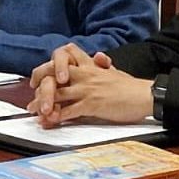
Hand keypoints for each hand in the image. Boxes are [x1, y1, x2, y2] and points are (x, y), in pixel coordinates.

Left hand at [26, 44, 149, 126]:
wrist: (145, 95)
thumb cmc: (132, 87)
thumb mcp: (115, 71)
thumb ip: (103, 65)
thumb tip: (99, 58)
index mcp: (91, 66)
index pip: (66, 56)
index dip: (51, 64)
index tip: (44, 75)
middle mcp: (86, 75)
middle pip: (54, 74)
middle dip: (40, 84)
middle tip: (33, 94)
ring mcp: (88, 89)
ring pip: (58, 94)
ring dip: (43, 104)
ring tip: (35, 112)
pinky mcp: (92, 104)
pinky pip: (69, 110)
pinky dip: (57, 117)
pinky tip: (50, 121)